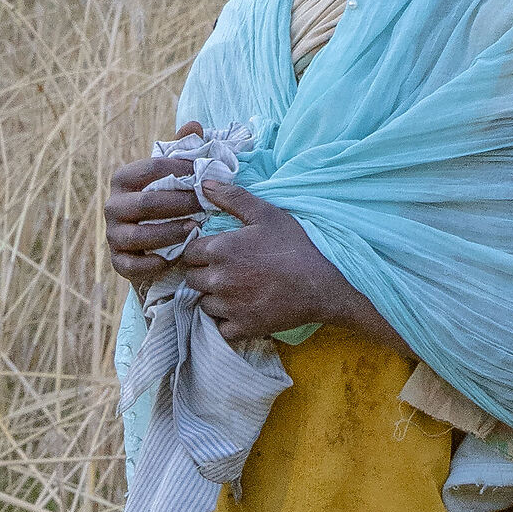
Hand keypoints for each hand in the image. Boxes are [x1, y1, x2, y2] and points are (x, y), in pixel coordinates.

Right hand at [103, 123, 205, 285]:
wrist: (151, 245)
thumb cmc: (167, 202)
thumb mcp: (173, 176)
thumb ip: (182, 151)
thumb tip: (193, 125)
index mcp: (123, 180)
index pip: (151, 168)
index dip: (180, 169)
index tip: (204, 174)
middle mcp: (113, 206)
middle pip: (147, 203)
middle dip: (180, 204)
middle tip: (205, 205)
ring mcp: (114, 235)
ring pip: (139, 236)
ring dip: (170, 232)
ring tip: (195, 229)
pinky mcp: (119, 262)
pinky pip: (133, 266)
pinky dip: (154, 263)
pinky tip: (176, 257)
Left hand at [187, 178, 414, 355]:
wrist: (322, 285)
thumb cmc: (295, 246)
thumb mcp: (266, 214)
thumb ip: (232, 197)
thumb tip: (204, 183)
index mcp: (218, 250)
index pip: (189, 252)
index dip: (202, 251)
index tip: (219, 252)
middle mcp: (216, 280)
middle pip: (192, 278)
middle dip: (205, 274)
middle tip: (229, 271)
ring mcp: (227, 307)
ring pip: (204, 303)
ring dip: (215, 298)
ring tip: (238, 289)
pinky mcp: (240, 328)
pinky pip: (220, 327)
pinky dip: (228, 321)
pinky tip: (245, 309)